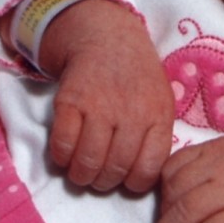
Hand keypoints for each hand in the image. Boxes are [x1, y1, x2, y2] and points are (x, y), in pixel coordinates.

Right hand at [39, 0, 174, 192]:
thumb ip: (157, 135)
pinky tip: (66, 153)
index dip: (135, 183)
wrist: (108, 39)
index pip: (149, 168)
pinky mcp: (69, 102)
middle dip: (105, 182)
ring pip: (87, 162)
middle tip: (99, 177)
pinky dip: (61, 157)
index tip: (127, 180)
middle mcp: (131, 113)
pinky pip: (62, 145)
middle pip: (115, 169)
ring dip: (81, 175)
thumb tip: (145, 175)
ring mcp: (99, 107)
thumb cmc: (138, 77)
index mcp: (158, 115)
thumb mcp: (162, 100)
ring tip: (81, 170)